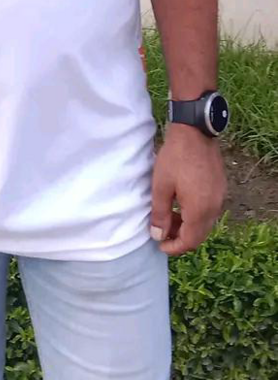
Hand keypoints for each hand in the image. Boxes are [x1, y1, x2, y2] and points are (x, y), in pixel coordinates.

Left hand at [150, 124, 226, 255]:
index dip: (174, 247)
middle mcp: (214, 207)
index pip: (190, 241)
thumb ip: (160, 214)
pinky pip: (209, 210)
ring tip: (170, 218)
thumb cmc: (175, 158)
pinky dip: (196, 215)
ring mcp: (220, 197)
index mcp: (199, 210)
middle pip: (199, 235)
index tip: (160, 245)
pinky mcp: (220, 187)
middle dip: (181, 239)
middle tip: (163, 233)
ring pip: (205, 223)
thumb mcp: (161, 186)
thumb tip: (158, 236)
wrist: (194, 131)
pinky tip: (182, 205)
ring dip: (189, 226)